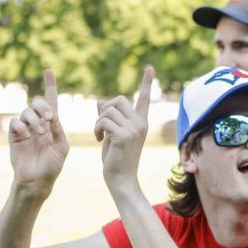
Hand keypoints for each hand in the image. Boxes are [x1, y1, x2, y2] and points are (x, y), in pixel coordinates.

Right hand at [9, 69, 69, 193]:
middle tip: (48, 118)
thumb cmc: (52, 166)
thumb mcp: (62, 147)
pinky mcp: (14, 136)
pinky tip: (26, 135)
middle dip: (42, 107)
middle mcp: (38, 124)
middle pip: (37, 104)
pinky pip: (14, 122)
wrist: (37, 181)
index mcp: (52, 125)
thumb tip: (53, 115)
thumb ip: (58, 130)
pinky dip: (21, 126)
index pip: (51, 102)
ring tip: (39, 133)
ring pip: (25, 112)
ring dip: (33, 119)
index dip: (50, 86)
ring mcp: (25, 130)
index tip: (49, 71)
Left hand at [94, 67, 153, 193]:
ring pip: (108, 110)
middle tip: (101, 126)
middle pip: (117, 100)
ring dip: (98, 121)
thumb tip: (99, 101)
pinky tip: (99, 140)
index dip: (146, 83)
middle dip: (104, 110)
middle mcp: (140, 123)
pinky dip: (97, 128)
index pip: (144, 98)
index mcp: (141, 122)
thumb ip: (108, 118)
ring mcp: (134, 129)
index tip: (150, 68)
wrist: (122, 180)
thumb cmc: (116, 159)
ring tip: (100, 135)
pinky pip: (103, 120)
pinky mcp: (124, 135)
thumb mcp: (111, 135)